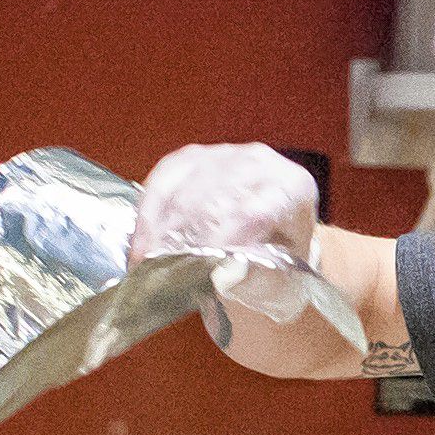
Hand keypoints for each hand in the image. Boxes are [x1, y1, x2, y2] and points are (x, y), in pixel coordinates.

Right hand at [131, 142, 320, 316]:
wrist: (275, 241)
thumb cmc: (281, 264)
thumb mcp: (279, 280)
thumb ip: (256, 280)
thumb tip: (225, 275)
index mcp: (292, 188)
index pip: (253, 210)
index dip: (220, 238)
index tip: (194, 266)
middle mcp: (262, 163)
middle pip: (212, 193)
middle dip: (181, 233)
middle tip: (158, 270)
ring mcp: (226, 154)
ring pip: (184, 184)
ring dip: (159, 224)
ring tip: (145, 259)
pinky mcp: (196, 156)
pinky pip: (164, 176)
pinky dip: (149, 208)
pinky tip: (142, 236)